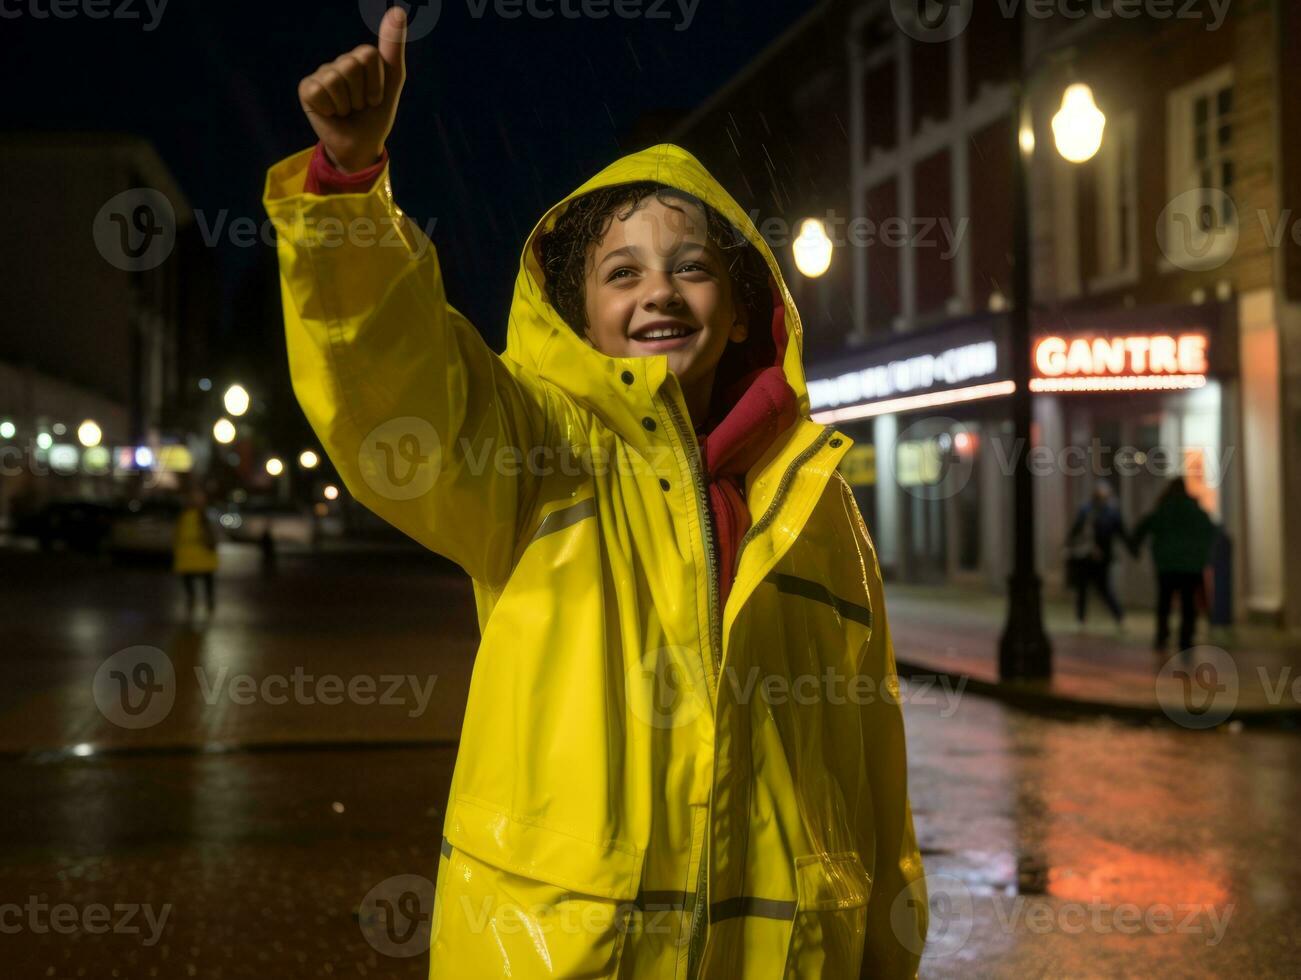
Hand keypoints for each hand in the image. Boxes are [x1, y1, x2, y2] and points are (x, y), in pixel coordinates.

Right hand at [297, 6, 407, 172]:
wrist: (361, 146)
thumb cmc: (375, 116)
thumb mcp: (392, 82)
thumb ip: (392, 47)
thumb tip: (397, 10)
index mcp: (358, 58)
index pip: (368, 55)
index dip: (376, 83)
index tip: (375, 98)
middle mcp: (337, 63)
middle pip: (352, 65)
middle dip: (362, 94)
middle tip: (360, 106)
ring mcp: (320, 75)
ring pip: (336, 79)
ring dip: (347, 104)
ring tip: (347, 111)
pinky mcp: (306, 89)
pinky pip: (320, 90)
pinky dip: (330, 108)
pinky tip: (331, 113)